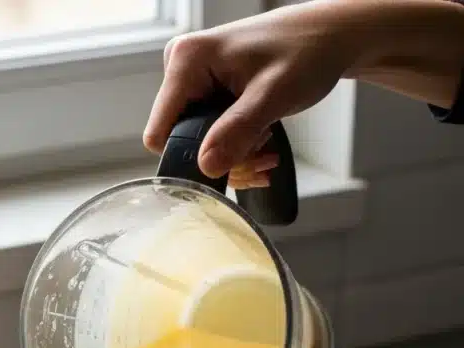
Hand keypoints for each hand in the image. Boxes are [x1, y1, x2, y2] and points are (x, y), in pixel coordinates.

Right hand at [145, 0, 463, 181]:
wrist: (329, 38)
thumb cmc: (306, 52)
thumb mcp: (272, 96)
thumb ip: (237, 132)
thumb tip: (206, 166)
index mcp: (185, 61)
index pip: (160, 134)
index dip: (189, 157)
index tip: (229, 160)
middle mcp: (182, 70)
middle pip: (181, 143)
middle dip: (221, 159)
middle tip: (259, 155)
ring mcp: (195, 83)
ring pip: (198, 146)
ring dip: (235, 159)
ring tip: (266, 151)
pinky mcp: (209, 95)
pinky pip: (211, 138)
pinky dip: (238, 150)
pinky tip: (262, 147)